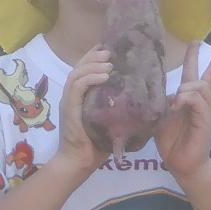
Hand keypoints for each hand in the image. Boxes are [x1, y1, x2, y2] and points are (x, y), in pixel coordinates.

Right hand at [56, 46, 113, 176]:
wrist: (80, 161)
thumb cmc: (97, 142)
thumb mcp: (110, 117)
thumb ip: (118, 103)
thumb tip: (141, 92)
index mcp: (80, 94)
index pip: (85, 68)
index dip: (95, 56)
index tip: (111, 49)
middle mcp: (72, 94)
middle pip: (80, 65)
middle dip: (95, 55)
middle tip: (111, 52)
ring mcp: (68, 100)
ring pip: (78, 73)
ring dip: (94, 65)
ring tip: (110, 62)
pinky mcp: (68, 107)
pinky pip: (77, 87)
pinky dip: (90, 78)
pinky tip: (105, 76)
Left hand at [155, 40, 210, 182]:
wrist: (181, 163)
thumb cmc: (172, 141)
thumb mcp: (161, 116)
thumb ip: (161, 101)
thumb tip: (160, 89)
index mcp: (190, 99)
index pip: (196, 73)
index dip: (197, 56)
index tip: (198, 40)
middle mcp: (201, 101)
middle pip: (209, 74)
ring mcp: (206, 110)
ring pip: (199, 85)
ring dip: (185, 89)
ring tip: (175, 104)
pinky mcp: (206, 119)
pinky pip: (198, 100)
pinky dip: (186, 99)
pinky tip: (177, 106)